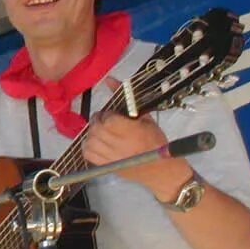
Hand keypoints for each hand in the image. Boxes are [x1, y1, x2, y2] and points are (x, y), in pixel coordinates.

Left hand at [82, 79, 191, 200]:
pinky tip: (96, 142)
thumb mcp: (146, 118)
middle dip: (98, 122)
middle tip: (104, 121)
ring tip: (101, 131)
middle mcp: (120, 145)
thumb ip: (127, 99)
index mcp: (132, 132)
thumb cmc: (156, 142)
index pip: (109, 119)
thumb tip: (109, 79)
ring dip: (92, 133)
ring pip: (90, 141)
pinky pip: (88, 154)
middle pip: (96, 129)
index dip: (108, 115)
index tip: (113, 115)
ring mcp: (112, 157)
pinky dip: (88, 146)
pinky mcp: (107, 167)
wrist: (161, 169)